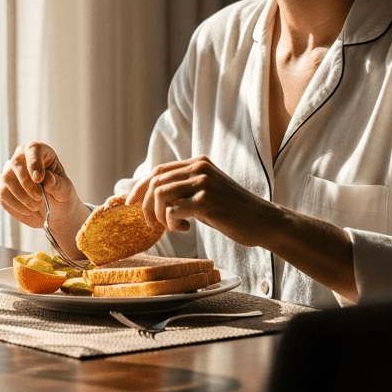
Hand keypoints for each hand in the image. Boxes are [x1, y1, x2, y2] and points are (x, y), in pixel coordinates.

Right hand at [0, 141, 79, 229]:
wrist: (53, 212)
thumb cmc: (61, 196)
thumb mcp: (66, 192)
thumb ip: (58, 185)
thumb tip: (47, 178)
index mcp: (42, 153)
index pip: (33, 148)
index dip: (34, 162)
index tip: (39, 179)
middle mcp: (23, 157)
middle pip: (16, 162)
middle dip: (26, 183)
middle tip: (39, 198)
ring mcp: (10, 171)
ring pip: (6, 178)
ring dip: (21, 196)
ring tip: (36, 207)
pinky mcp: (2, 186)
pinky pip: (2, 193)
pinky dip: (15, 205)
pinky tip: (28, 211)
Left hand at [125, 155, 268, 246]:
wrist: (262, 221)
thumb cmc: (231, 211)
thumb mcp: (205, 193)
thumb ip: (183, 189)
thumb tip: (150, 196)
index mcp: (197, 163)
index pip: (158, 171)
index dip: (139, 187)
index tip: (129, 204)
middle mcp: (199, 167)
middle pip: (155, 182)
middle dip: (146, 206)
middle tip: (151, 224)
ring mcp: (203, 182)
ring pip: (161, 194)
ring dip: (159, 216)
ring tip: (171, 227)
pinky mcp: (207, 200)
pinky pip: (173, 211)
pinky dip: (172, 224)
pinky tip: (186, 229)